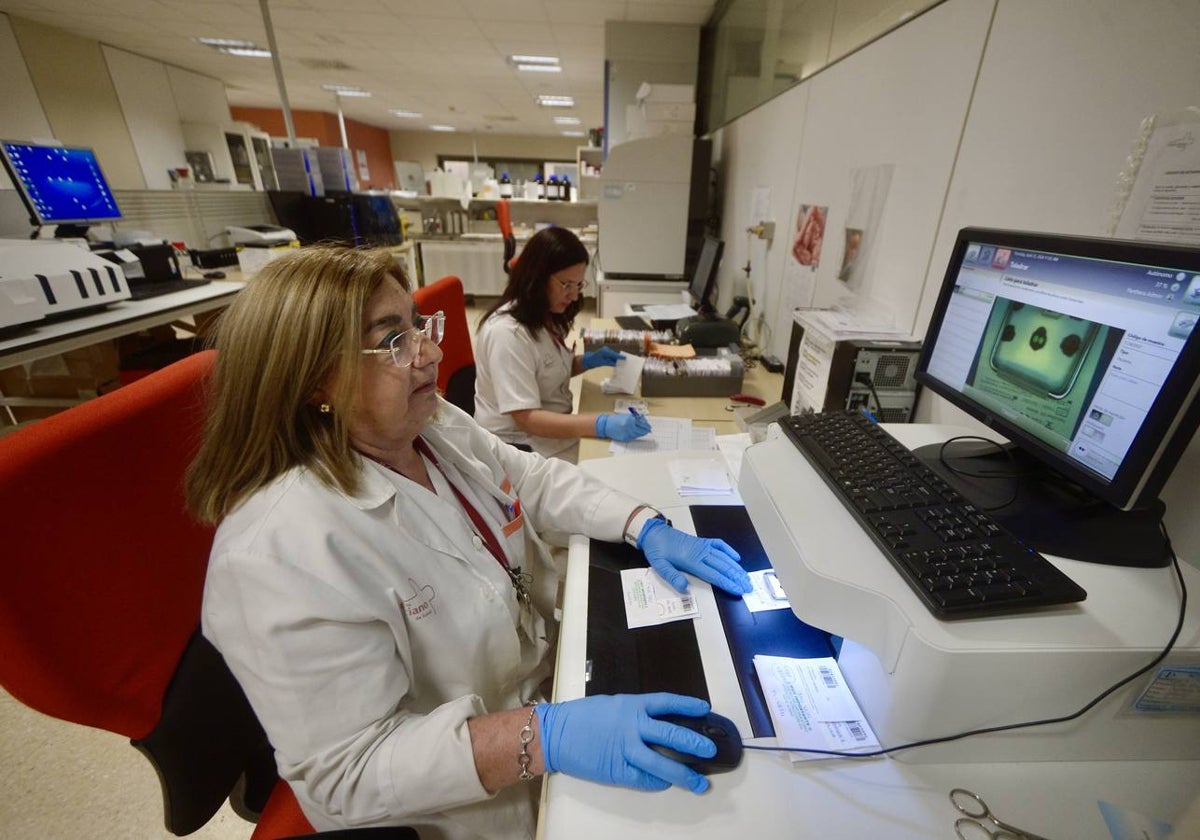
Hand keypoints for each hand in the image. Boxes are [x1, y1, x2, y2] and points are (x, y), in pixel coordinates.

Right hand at [536, 693, 714, 792]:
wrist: (556, 734)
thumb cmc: (582, 717)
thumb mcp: (612, 704)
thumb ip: (635, 712)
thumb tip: (657, 723)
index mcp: (632, 705)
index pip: (666, 702)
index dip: (687, 705)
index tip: (705, 709)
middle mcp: (633, 726)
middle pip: (671, 734)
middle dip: (694, 743)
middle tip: (710, 749)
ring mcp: (626, 750)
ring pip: (662, 764)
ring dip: (684, 774)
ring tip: (700, 782)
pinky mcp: (617, 770)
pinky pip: (644, 779)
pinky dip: (657, 782)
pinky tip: (666, 783)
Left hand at [582, 346, 624, 369]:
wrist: (588, 360)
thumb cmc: (593, 361)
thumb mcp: (602, 363)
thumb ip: (610, 363)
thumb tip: (616, 364)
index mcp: (605, 351)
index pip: (614, 354)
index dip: (620, 356)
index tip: (625, 358)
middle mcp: (606, 350)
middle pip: (615, 354)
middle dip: (619, 357)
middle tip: (626, 360)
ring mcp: (606, 351)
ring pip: (613, 356)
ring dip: (617, 358)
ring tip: (623, 362)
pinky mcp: (606, 353)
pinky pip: (611, 356)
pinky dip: (614, 359)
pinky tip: (618, 362)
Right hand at [595, 412, 650, 441]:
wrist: (606, 425)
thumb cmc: (615, 419)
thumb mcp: (626, 416)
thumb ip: (635, 418)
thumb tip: (643, 421)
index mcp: (630, 420)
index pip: (642, 423)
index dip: (646, 425)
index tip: (649, 426)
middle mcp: (630, 427)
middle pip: (642, 430)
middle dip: (646, 430)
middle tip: (648, 429)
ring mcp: (627, 433)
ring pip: (638, 434)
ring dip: (641, 433)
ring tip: (643, 431)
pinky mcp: (625, 438)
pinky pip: (633, 437)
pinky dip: (636, 435)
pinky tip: (636, 433)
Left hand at [638, 518, 750, 595]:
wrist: (654, 532)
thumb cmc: (657, 550)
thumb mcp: (659, 565)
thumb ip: (672, 576)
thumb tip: (685, 588)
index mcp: (691, 561)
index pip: (714, 575)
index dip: (728, 583)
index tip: (739, 590)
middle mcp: (700, 553)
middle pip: (723, 567)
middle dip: (737, 577)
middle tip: (749, 586)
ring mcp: (702, 546)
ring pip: (724, 557)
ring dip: (736, 567)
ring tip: (746, 577)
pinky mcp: (702, 541)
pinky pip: (719, 544)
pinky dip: (728, 550)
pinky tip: (736, 558)